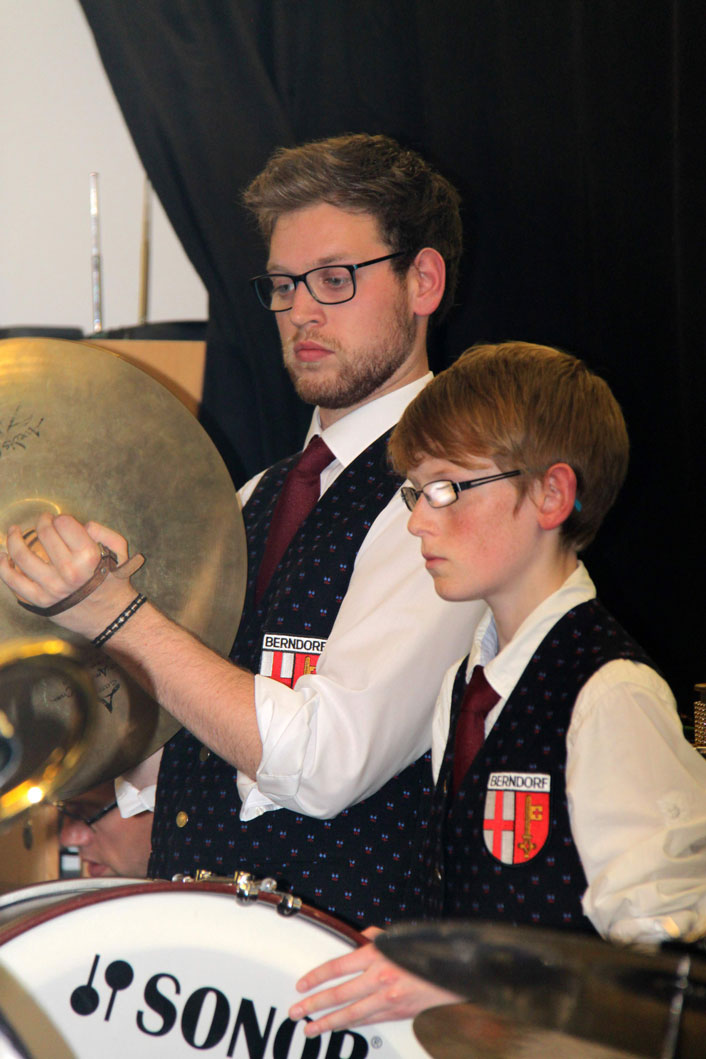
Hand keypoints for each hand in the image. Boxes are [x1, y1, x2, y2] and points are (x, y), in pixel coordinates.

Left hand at [0, 512, 135, 636]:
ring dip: (14, 538)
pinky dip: (3, 567)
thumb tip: (82, 525)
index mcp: (89, 557)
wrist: (111, 617)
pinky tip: (3, 557)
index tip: (62, 522)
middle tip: (43, 521)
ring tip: (14, 531)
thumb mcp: (121, 553)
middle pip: (44, 533)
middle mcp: (69, 571)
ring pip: (22, 554)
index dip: (62, 518)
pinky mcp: (40, 600)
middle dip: (42, 521)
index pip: (64, 523)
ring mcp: (52, 587)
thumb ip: (105, 532)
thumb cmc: (114, 582)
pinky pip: (13, 582)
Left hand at [288, 926, 460, 1035]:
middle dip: (314, 1004)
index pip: (337, 966)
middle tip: (296, 1011)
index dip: (317, 977)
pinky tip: (342, 1028)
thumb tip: (363, 936)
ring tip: (312, 1028)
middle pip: (339, 994)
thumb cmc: (430, 949)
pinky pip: (371, 1020)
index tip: (302, 984)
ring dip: (329, 1022)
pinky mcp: (400, 1013)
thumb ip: (378, 937)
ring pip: (352, 1014)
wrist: (460, 970)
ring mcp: (390, 999)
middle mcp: (381, 978)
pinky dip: (354, 1024)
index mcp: (378, 954)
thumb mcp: (401, 935)